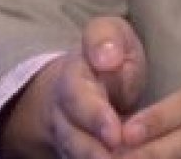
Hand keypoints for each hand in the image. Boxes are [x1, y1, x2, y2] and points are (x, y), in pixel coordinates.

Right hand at [0, 16, 147, 158]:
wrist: (89, 83)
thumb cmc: (108, 56)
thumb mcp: (108, 34)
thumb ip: (105, 39)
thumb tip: (106, 57)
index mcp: (72, 81)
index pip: (78, 100)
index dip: (95, 118)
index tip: (114, 133)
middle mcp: (66, 118)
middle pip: (73, 140)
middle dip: (94, 153)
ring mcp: (73, 143)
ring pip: (79, 157)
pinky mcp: (85, 155)